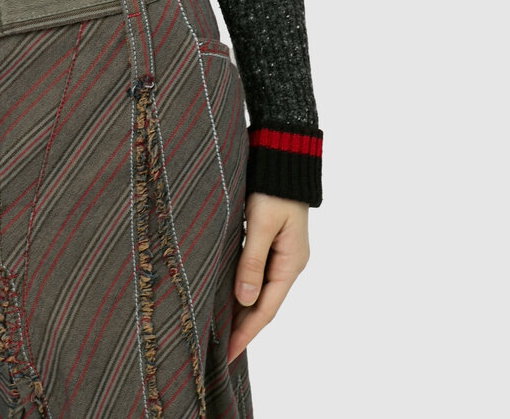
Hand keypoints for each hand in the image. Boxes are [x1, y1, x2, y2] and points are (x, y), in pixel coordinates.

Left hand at [227, 192, 309, 364]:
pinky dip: (243, 287)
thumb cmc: (272, 187)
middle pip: (264, 303)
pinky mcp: (271, 240)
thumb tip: (244, 301)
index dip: (247, 333)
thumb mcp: (261, 223)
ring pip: (259, 289)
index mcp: (290, 263)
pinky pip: (256, 272)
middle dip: (243, 327)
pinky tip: (228, 294)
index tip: (228, 353)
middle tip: (219, 349)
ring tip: (220, 329)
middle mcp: (288, 262)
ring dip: (242, 309)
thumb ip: (252, 261)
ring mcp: (282, 252)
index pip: (266, 309)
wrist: (283, 156)